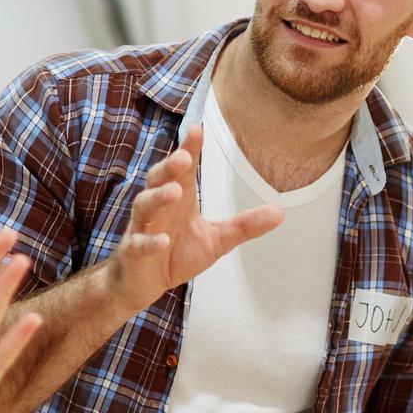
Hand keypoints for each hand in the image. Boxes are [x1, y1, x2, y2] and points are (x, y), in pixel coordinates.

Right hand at [103, 125, 282, 311]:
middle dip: (170, 167)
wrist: (144, 285)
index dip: (189, 148)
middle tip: (185, 158)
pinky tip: (162, 240)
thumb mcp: (216, 240)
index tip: (197, 128)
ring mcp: (142, 228)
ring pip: (144, 205)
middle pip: (159, 179)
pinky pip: (138, 243)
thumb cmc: (177, 253)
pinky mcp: (133, 252)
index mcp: (179, 199)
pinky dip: (148, 241)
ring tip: (175, 192)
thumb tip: (280, 213)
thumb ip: (244, 226)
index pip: (183, 170)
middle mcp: (158, 208)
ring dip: (158, 197)